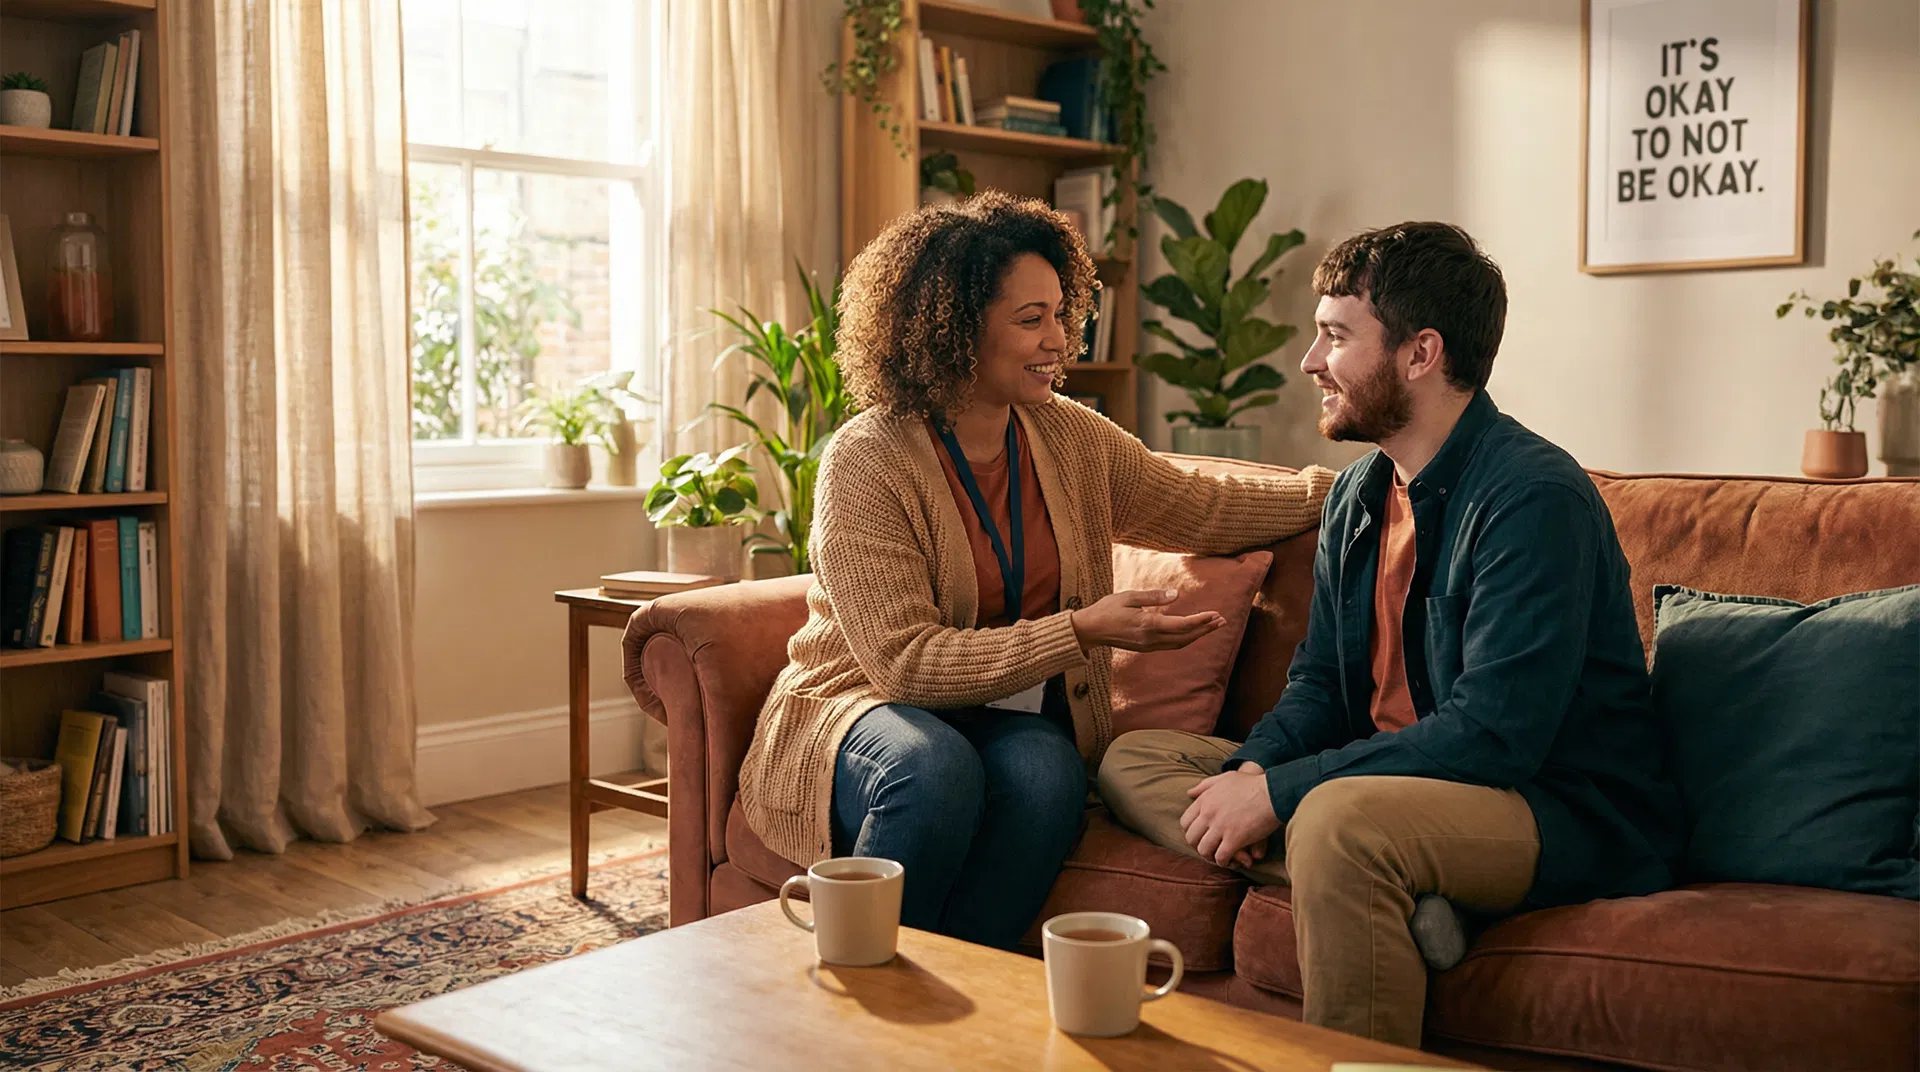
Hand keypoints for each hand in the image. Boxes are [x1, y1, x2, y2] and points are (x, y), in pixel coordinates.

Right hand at [1069, 588, 1225, 653]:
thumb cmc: (1106, 609)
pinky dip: (1186, 638)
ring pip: (1180, 643)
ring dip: (1198, 635)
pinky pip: (1172, 645)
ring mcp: (1148, 646)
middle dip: (1206, 629)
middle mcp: (1151, 639)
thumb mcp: (1129, 596)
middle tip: (1223, 620)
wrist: (1089, 630)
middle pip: (1186, 637)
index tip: (1215, 613)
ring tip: (1212, 626)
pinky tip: (1192, 631)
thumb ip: (1154, 596)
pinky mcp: (1146, 647)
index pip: (1182, 625)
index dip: (1201, 620)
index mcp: (1148, 625)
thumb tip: (1177, 595)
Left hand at [1180, 761, 1277, 866]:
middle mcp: (1208, 814)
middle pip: (1191, 838)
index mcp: (1204, 800)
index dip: (1191, 831)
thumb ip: (1205, 786)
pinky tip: (1230, 861)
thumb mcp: (1224, 778)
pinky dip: (1223, 861)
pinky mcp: (1234, 839)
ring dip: (1210, 856)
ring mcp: (1220, 827)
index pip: (1185, 822)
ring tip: (1218, 856)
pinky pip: (1221, 857)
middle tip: (1208, 848)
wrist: (1272, 792)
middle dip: (1198, 845)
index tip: (1201, 835)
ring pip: (1204, 850)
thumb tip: (1190, 793)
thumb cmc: (1251, 784)